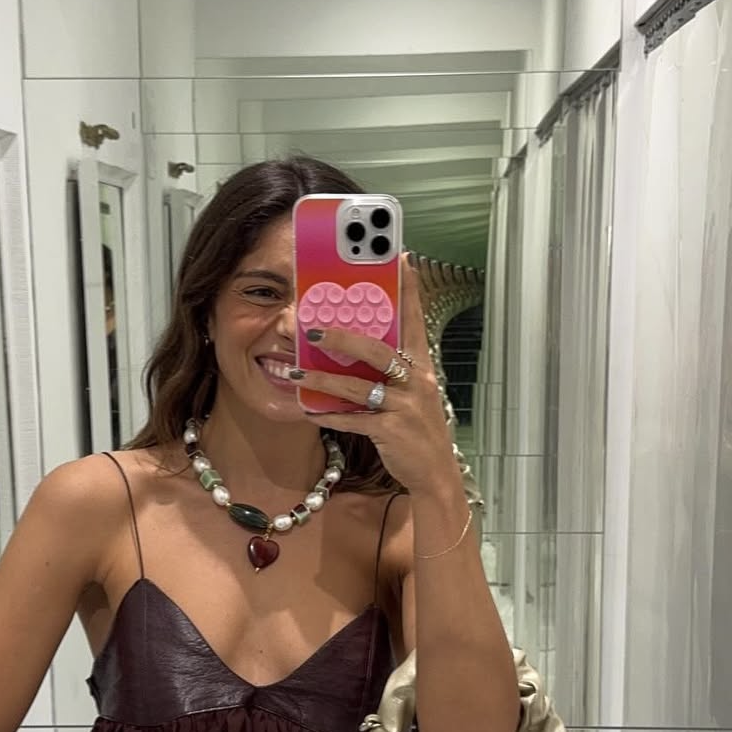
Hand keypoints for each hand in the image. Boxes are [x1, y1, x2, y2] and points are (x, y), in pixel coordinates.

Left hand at [298, 252, 463, 501]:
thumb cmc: (419, 429)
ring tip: (296, 371)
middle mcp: (417, 381)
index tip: (400, 258)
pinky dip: (330, 415)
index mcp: (422, 366)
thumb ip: (393, 369)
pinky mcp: (392, 431)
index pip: (415, 319)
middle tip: (312, 329)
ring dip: (323, 379)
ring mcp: (405, 406)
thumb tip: (359, 345)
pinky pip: (354, 419)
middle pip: (377, 350)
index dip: (408, 289)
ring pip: (358, 386)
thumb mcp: (414, 393)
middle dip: (343, 338)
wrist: (435, 474)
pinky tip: (309, 410)